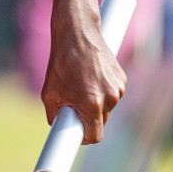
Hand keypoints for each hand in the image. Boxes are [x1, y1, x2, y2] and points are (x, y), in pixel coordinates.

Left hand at [41, 17, 126, 143]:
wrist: (77, 33)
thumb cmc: (61, 62)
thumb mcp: (50, 93)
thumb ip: (55, 116)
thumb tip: (59, 129)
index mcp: (92, 103)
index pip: (94, 136)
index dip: (84, 138)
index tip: (77, 136)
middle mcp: (110, 98)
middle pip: (101, 122)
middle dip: (88, 118)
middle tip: (74, 104)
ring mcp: (118, 88)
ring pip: (107, 108)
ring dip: (96, 103)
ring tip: (81, 84)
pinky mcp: (122, 78)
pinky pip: (112, 94)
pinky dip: (103, 91)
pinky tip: (91, 76)